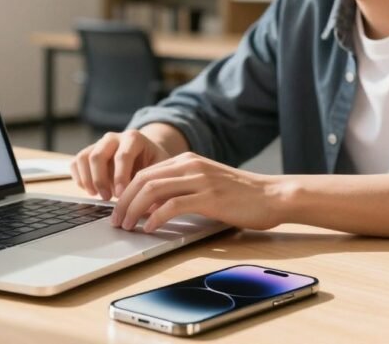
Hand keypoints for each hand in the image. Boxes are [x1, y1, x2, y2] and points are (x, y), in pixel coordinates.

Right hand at [70, 129, 174, 200]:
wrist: (146, 152)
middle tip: (107, 198)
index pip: (122, 156)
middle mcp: (113, 138)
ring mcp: (98, 144)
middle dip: (100, 180)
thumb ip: (156, 181)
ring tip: (97, 195)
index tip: (121, 195)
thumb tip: (151, 206)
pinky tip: (90, 190)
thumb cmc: (154, 162)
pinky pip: (76, 162)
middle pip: (98, 155)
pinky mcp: (88, 152)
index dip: (120, 177)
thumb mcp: (161, 168)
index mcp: (133, 138)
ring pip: (84, 158)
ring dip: (88, 180)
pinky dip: (79, 178)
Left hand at [111, 152, 281, 232]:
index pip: (145, 172)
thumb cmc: (242, 195)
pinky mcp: (209, 197)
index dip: (126, 191)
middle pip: (143, 179)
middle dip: (123, 201)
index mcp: (188, 161)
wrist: (273, 195)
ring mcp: (200, 180)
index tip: (118, 209)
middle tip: (116, 220)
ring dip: (134, 209)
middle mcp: (191, 166)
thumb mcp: (207, 185)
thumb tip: (153, 207)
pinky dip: (155, 218)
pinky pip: (172, 205)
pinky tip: (150, 228)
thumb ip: (182, 190)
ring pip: (152, 190)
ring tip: (127, 226)